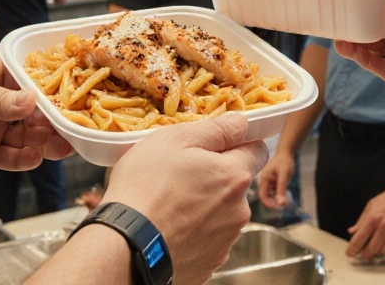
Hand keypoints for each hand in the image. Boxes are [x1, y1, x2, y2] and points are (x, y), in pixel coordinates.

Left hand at [0, 51, 72, 173]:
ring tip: (58, 146)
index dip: (58, 88)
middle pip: (42, 112)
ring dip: (47, 141)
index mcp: (1, 74)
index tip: (78, 96)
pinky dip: (26, 159)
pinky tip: (32, 157)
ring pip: (33, 137)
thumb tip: (32, 101)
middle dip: (59, 120)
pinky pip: (15, 159)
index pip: (38, 79)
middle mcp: (5, 101)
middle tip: (74, 128)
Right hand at [101, 113, 268, 284]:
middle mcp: (239, 210)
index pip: (257, 150)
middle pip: (236, 183)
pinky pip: (208, 237)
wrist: (126, 245)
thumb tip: (241, 122)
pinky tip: (170, 225)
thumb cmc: (146, 187)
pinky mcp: (210, 261)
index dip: (237, 143)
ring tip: (169, 203)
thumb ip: (216, 129)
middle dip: (216, 176)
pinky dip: (194, 229)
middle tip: (181, 173)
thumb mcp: (175, 140)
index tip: (215, 144)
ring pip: (223, 211)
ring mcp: (226, 239)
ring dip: (205, 204)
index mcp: (234, 176)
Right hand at [258, 147, 295, 208]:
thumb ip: (281, 190)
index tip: (278, 209)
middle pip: (266, 196)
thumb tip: (281, 204)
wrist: (286, 152)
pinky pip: (274, 191)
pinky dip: (280, 195)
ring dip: (278, 199)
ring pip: (271, 195)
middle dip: (274, 202)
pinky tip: (287, 198)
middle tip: (285, 207)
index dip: (269, 204)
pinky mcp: (272, 181)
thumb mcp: (284, 177)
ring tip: (288, 203)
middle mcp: (263, 181)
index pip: (262, 196)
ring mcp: (267, 181)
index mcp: (264, 179)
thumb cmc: (284, 163)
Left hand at [345, 182, 384, 260]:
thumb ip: (361, 220)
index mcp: (373, 218)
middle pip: (371, 248)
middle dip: (365, 255)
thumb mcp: (372, 205)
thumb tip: (351, 231)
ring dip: (378, 254)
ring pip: (384, 251)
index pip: (359, 238)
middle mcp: (384, 226)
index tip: (349, 254)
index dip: (353, 249)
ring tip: (375, 252)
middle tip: (363, 256)